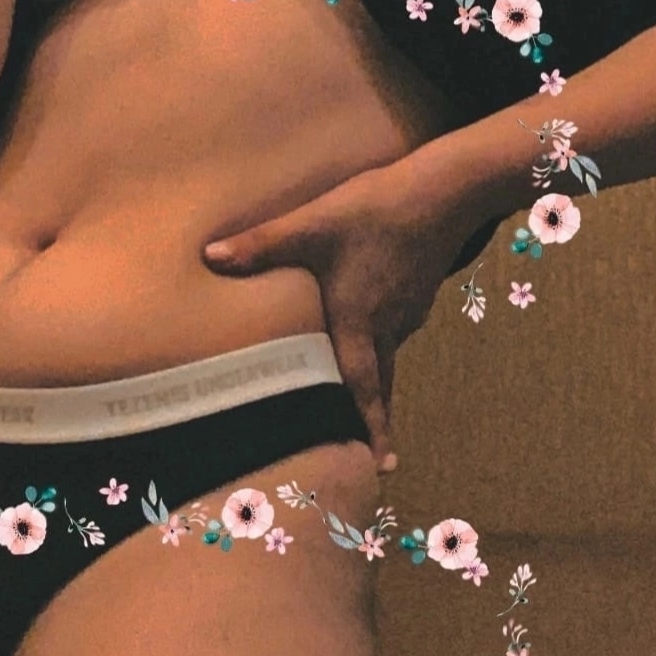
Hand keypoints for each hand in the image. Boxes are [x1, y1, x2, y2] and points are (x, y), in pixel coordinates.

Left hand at [200, 161, 479, 472]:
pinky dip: (381, 338)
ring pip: (387, 353)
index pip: (364, 389)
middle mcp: (388, 325)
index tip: (383, 466)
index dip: (372, 429)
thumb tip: (209, 256)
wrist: (446, 189)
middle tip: (372, 451)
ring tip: (356, 391)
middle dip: (375, 417)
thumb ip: (262, 244)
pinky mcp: (418, 290)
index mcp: (360, 322)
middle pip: (380, 382)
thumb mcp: (312, 224)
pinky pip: (396, 326)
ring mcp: (408, 309)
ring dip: (374, 376)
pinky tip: (368, 322)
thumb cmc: (376, 210)